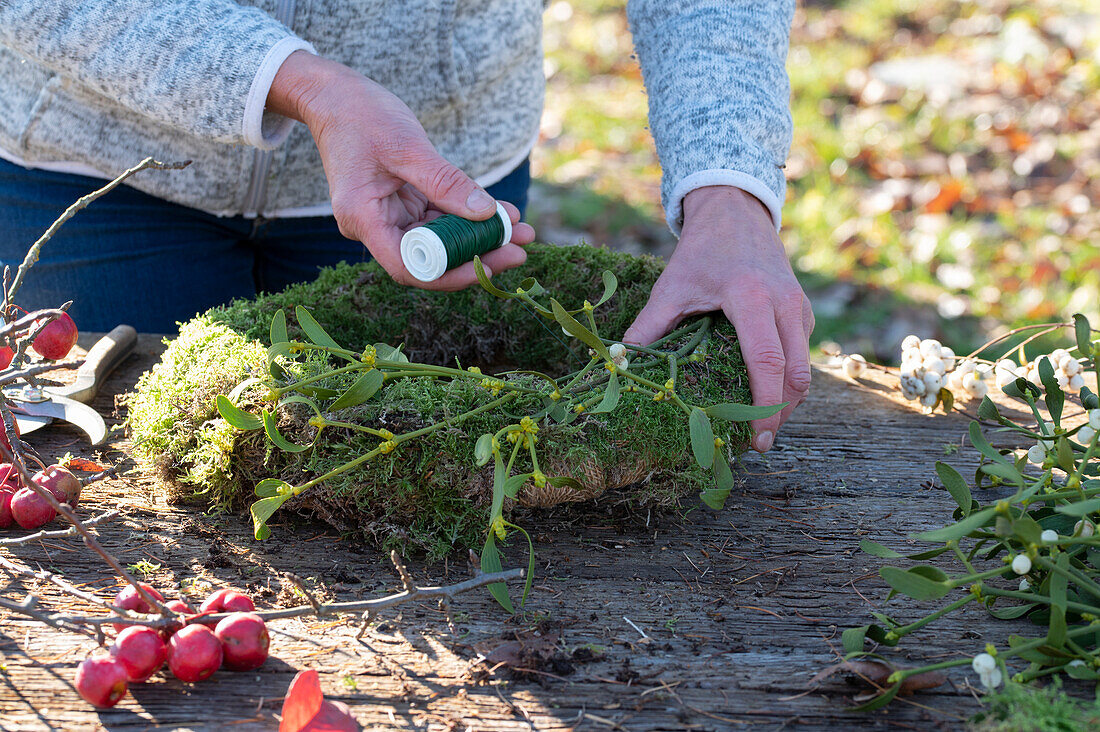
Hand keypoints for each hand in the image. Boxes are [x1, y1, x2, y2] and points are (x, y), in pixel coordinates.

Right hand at [266, 51, 535, 289]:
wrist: (336, 98)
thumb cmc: (362, 116)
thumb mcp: (407, 146)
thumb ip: (445, 182)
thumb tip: (485, 212)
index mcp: (363, 218)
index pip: (408, 266)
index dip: (449, 275)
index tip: (488, 267)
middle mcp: (374, 227)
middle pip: (429, 259)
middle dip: (475, 255)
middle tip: (519, 249)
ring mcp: (389, 218)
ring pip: (439, 242)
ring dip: (478, 237)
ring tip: (520, 230)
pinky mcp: (403, 206)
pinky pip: (439, 221)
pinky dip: (468, 218)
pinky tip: (500, 214)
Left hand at [623, 186, 812, 451]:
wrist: (735, 211)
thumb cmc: (701, 251)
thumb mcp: (670, 286)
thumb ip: (647, 326)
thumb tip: (618, 364)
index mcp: (750, 297)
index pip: (765, 362)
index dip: (763, 406)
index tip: (756, 439)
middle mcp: (784, 303)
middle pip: (795, 375)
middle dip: (779, 414)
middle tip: (757, 444)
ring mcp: (799, 307)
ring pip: (804, 370)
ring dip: (787, 402)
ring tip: (760, 425)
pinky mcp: (803, 312)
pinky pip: (802, 356)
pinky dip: (789, 381)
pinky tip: (766, 397)